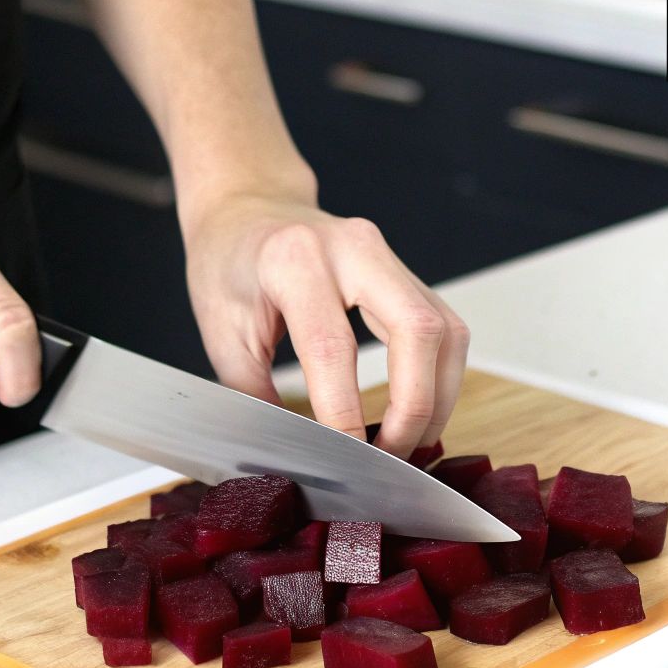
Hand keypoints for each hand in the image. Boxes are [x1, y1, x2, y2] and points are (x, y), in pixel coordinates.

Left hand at [183, 190, 468, 457]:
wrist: (250, 208)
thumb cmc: (229, 265)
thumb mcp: (221, 333)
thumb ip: (255, 395)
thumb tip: (292, 456)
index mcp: (294, 260)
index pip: (333, 345)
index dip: (345, 411)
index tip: (346, 459)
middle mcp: (353, 249)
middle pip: (417, 331)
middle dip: (415, 407)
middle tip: (391, 458)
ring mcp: (388, 256)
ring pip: (446, 332)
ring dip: (438, 398)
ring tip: (410, 443)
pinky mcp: (407, 273)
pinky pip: (445, 329)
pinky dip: (439, 378)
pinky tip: (419, 411)